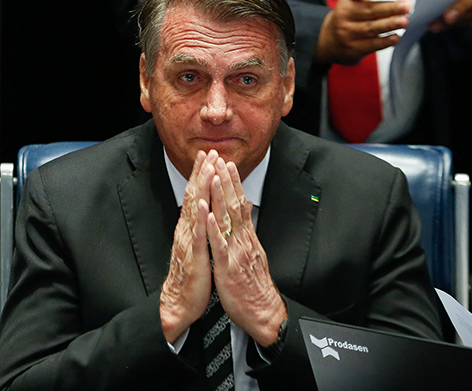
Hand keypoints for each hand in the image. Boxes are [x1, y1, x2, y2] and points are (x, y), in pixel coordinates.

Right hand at [160, 150, 216, 342]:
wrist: (180, 302)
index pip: (195, 195)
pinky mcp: (195, 256)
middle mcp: (187, 230)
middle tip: (207, 152)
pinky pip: (198, 235)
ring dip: (201, 189)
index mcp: (190, 227)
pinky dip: (200, 219)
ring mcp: (189, 242)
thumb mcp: (198, 245)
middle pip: (193, 196)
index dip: (201, 175)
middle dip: (201, 173)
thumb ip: (201, 226)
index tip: (207, 155)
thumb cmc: (192, 275)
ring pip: (195, 210)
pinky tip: (203, 204)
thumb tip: (206, 209)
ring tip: (207, 169)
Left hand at [206, 157, 286, 346]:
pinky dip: (214, 230)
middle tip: (221, 159)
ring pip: (228, 220)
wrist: (263, 311)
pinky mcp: (228, 268)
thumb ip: (246, 235)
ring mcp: (236, 252)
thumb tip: (244, 219)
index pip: (240, 204)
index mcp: (246, 236)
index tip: (228, 165)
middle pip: (235, 205)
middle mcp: (243, 240)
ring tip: (215, 176)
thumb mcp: (251, 254)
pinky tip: (208, 216)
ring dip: (220, 197)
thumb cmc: (253, 285)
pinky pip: (220, 246)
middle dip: (227, 181)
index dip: (234, 184)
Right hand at [316, 0, 410, 64]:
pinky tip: (395, 37)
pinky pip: (371, 44)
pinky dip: (385, 41)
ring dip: (390, 24)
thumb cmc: (349, 19)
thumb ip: (374, 1)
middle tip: (406, 7)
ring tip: (404, 21)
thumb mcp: (354, 4)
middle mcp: (345, 14)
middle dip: (391, 8)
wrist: (327, 41)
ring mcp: (346, 32)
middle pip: (370, 10)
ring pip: (371, 27)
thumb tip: (401, 3)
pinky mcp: (352, 48)